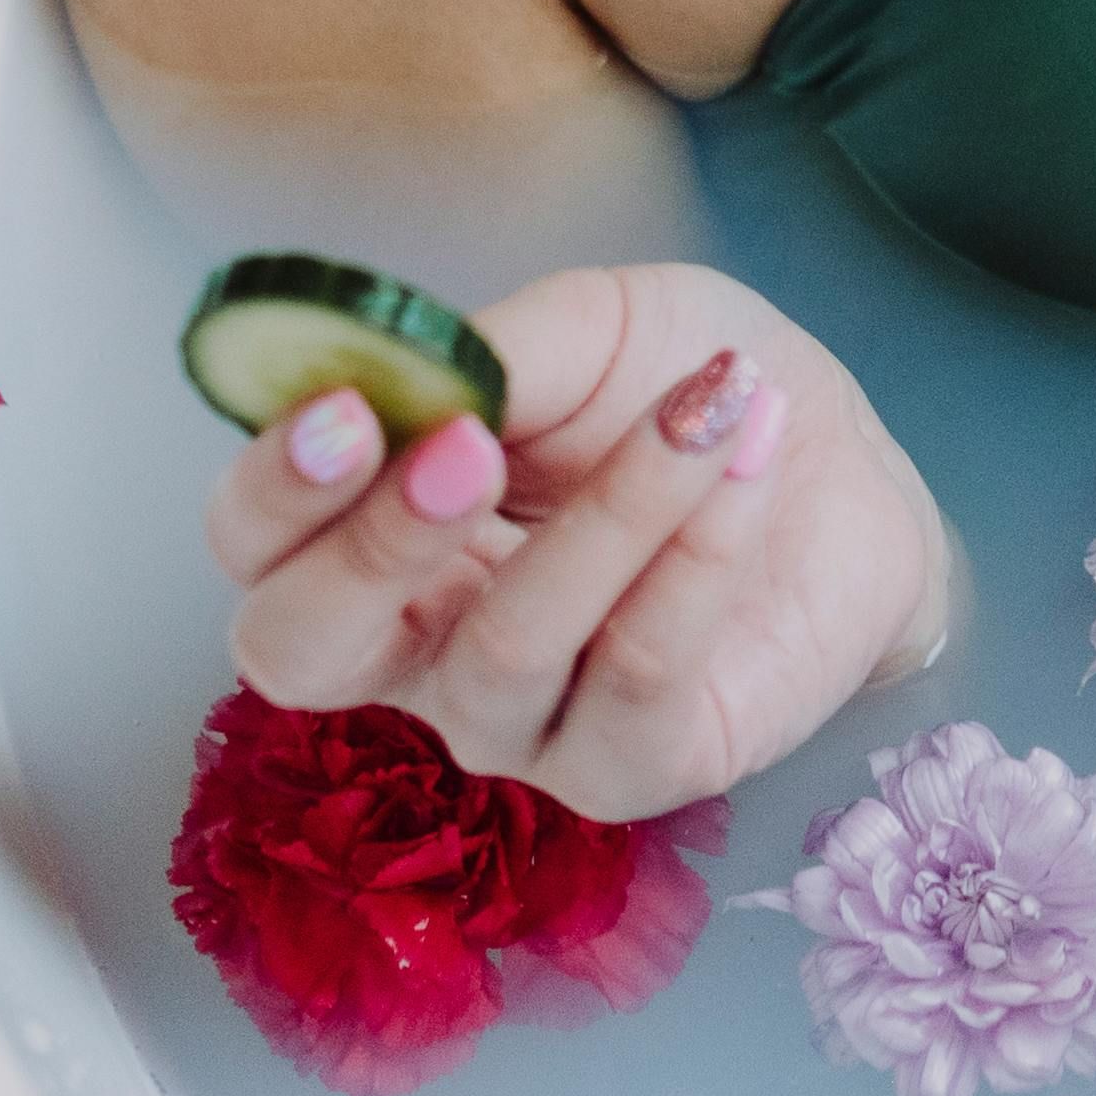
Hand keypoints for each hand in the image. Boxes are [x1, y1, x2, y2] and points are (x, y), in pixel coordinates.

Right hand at [201, 262, 951, 822]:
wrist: (841, 467)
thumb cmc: (682, 392)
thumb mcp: (593, 327)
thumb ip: (496, 352)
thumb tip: (418, 381)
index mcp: (369, 532)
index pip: (254, 543)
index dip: (274, 490)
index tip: (347, 413)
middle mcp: (413, 648)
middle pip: (300, 651)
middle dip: (371, 548)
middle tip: (472, 449)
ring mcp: (513, 726)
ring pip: (503, 652)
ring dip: (611, 512)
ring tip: (710, 406)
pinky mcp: (626, 768)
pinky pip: (635, 674)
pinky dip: (697, 555)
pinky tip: (747, 461)